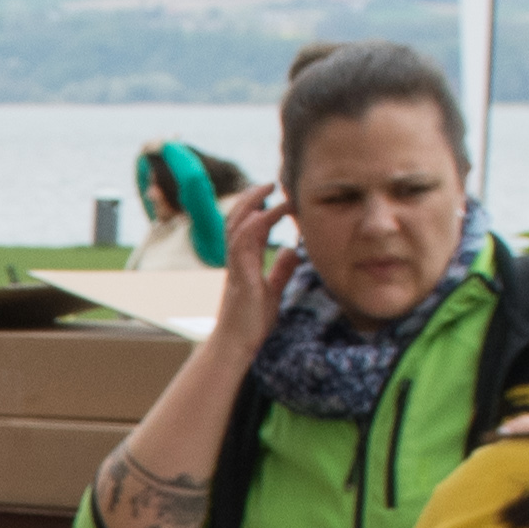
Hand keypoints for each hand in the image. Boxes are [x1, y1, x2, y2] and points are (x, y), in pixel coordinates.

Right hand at [207, 182, 299, 362]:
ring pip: (236, 226)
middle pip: (236, 218)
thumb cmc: (252, 322)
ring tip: (268, 191)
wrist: (237, 344)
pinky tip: (263, 214)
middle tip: (270, 183)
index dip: (259, 207)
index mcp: (244, 262)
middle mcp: (236, 260)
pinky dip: (251, 226)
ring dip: (251, 205)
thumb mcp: (273, 290)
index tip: (275, 195)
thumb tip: (292, 249)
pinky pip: (240, 245)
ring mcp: (235, 266)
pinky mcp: (240, 276)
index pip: (247, 226)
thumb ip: (281, 269)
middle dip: (251, 198)